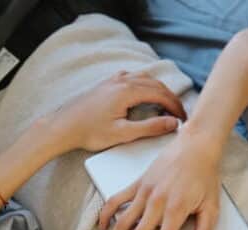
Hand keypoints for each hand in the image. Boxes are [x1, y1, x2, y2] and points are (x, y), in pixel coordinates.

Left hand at [48, 69, 187, 152]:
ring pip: (144, 78)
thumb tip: (173, 123)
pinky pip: (132, 77)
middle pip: (155, 84)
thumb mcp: (123, 134)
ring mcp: (113, 80)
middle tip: (180, 114)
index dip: (175, 106)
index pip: (161, 95)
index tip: (184, 118)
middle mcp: (121, 81)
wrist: (63, 127)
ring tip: (167, 104)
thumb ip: (150, 128)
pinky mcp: (106, 84)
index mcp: (127, 92)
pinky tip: (144, 92)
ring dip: (159, 89)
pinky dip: (144, 83)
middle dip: (171, 98)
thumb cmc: (89, 132)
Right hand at [98, 126, 222, 229]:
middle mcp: (156, 202)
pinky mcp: (137, 183)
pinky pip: (117, 200)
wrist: (196, 145)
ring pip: (123, 222)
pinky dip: (107, 213)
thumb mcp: (211, 207)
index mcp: (175, 210)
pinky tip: (102, 226)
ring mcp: (144, 192)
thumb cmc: (205, 174)